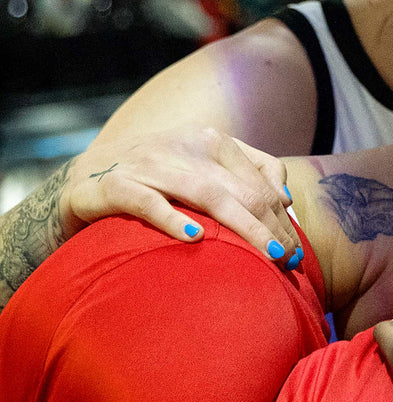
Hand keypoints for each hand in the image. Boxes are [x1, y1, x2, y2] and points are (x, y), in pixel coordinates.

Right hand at [61, 127, 298, 262]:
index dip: (283, 216)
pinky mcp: (113, 186)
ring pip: (206, 195)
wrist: (83, 180)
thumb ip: (245, 174)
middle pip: (241, 189)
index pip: (259, 179)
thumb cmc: (157, 181)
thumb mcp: (202, 169)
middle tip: (292, 261)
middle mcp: (183, 146)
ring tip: (269, 254)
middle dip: (272, 227)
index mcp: (210, 140)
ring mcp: (148, 163)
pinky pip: (147, 202)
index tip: (299, 249)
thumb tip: (285, 198)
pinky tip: (195, 238)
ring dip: (243, 228)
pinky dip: (171, 218)